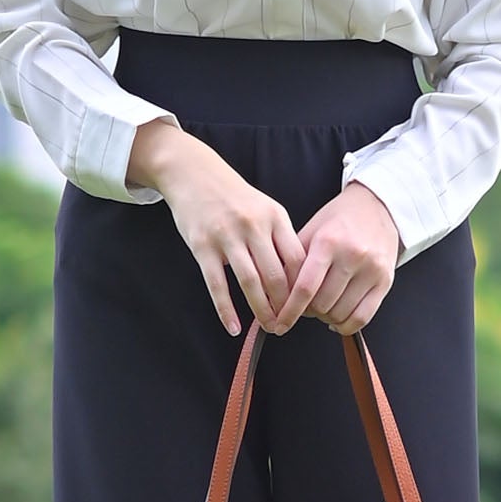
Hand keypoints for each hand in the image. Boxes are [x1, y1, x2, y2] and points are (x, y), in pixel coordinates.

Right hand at [128, 119, 304, 336]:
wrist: (194, 174)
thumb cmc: (234, 196)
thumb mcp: (265, 208)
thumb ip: (281, 237)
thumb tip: (298, 276)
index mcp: (275, 217)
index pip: (297, 259)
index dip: (304, 287)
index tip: (306, 306)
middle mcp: (254, 226)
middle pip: (276, 275)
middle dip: (285, 306)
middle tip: (288, 325)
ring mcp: (226, 236)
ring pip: (250, 282)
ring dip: (262, 311)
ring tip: (269, 327)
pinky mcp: (202, 246)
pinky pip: (217, 284)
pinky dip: (226, 310)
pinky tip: (234, 327)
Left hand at [266, 181, 400, 337]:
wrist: (377, 207)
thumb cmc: (339, 219)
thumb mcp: (311, 230)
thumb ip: (293, 260)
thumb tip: (274, 293)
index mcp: (328, 242)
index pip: (305, 287)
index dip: (290, 310)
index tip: (280, 322)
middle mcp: (353, 256)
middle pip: (322, 304)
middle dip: (307, 311)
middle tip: (304, 306)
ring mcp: (372, 270)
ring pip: (341, 313)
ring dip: (325, 317)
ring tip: (321, 307)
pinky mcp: (385, 282)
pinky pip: (363, 317)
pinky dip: (346, 325)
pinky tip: (337, 319)